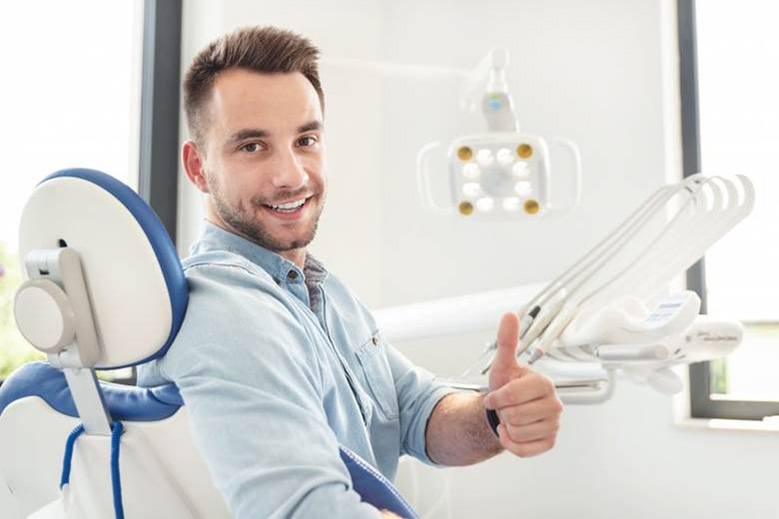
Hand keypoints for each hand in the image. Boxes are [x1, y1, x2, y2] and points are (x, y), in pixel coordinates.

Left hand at [484, 313, 562, 457]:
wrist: (506, 410)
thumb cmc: (506, 386)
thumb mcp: (503, 364)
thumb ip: (507, 341)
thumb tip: (510, 315)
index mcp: (544, 383)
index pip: (512, 396)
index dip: (496, 398)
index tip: (494, 395)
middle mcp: (554, 404)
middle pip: (514, 416)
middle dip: (502, 412)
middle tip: (507, 406)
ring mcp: (554, 424)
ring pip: (518, 432)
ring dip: (506, 427)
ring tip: (511, 417)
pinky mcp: (549, 442)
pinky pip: (522, 449)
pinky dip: (510, 443)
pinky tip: (512, 432)